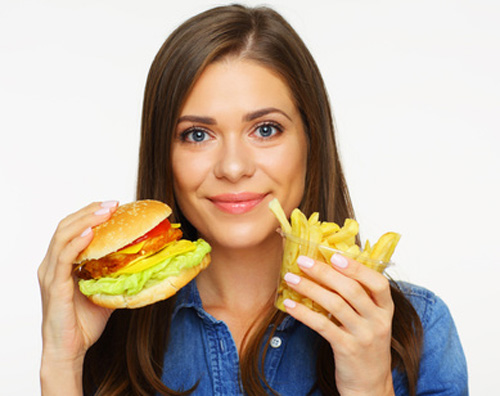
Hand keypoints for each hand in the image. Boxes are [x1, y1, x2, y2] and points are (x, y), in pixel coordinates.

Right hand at [38, 201, 117, 392]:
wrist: (69, 350)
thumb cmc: (84, 323)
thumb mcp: (104, 291)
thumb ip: (114, 275)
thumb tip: (140, 262)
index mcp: (62, 263)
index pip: (73, 229)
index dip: (90, 214)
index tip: (113, 205)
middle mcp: (52, 264)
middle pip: (66, 226)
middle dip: (90, 211)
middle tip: (113, 203)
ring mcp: (50, 273)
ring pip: (63, 236)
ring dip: (86, 220)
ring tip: (106, 211)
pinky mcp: (54, 285)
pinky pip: (64, 257)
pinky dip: (77, 242)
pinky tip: (92, 233)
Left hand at [283, 253, 394, 395]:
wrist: (370, 386)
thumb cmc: (366, 346)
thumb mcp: (371, 321)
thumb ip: (358, 299)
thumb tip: (329, 268)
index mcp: (385, 309)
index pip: (378, 283)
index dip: (357, 268)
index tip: (335, 256)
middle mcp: (378, 321)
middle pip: (351, 290)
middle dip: (324, 272)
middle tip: (303, 261)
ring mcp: (364, 336)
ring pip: (335, 305)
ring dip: (310, 288)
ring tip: (290, 278)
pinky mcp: (347, 349)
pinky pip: (322, 326)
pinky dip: (304, 313)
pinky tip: (290, 305)